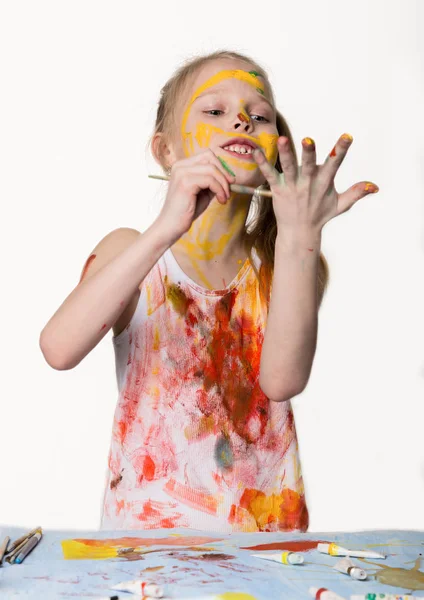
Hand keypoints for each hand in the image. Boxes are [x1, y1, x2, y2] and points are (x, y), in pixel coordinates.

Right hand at [155, 148, 235, 238]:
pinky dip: (220, 190)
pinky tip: (221, 200)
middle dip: (223, 173)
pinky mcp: (185, 183)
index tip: (229, 181)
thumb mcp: (203, 192)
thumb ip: (212, 181)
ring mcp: (181, 173)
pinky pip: (210, 180)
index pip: (207, 155)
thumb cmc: (186, 211)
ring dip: (223, 184)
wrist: (171, 226)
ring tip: (224, 198)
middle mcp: (180, 166)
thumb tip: (229, 176)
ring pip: (212, 169)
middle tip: (229, 188)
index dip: (221, 166)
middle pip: (210, 157)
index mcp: (182, 166)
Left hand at [252, 134, 379, 231]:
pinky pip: (269, 174)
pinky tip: (256, 152)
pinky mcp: (277, 189)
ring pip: (288, 168)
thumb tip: (375, 186)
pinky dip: (262, 164)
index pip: (334, 164)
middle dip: (309, 154)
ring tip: (283, 140)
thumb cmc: (320, 215)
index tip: (347, 136)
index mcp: (323, 183)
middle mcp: (308, 183)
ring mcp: (292, 186)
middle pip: (309, 166)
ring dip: (286, 154)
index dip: (341, 150)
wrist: (299, 232)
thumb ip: (356, 193)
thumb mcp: (340, 205)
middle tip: (308, 140)